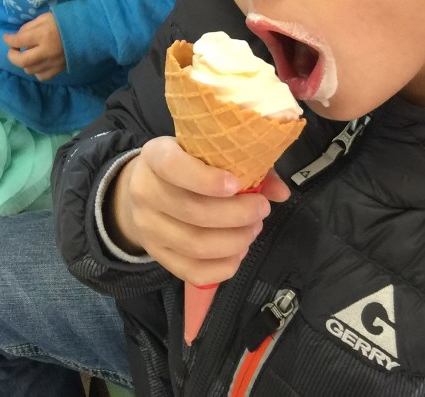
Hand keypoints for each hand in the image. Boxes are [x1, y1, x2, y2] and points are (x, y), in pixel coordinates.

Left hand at [3, 12, 65, 80]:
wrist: (87, 31)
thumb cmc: (64, 21)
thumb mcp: (45, 17)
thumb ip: (29, 26)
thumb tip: (17, 36)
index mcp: (43, 35)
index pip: (19, 40)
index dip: (9, 39)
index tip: (6, 38)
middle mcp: (47, 51)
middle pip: (22, 61)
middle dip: (12, 56)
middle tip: (12, 50)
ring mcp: (53, 63)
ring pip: (30, 70)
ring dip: (24, 63)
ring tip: (26, 55)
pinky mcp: (59, 69)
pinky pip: (42, 76)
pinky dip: (36, 71)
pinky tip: (37, 63)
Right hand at [106, 137, 288, 284]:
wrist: (144, 189)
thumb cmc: (184, 165)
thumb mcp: (203, 152)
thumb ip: (242, 165)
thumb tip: (280, 191)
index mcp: (154, 156)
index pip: (173, 167)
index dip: (205, 179)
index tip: (236, 184)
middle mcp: (144, 191)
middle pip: (193, 212)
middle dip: (236, 215)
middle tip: (261, 210)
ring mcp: (148, 227)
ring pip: (195, 244)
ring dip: (234, 241)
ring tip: (253, 229)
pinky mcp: (157, 255)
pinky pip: (193, 272)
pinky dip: (223, 267)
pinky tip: (239, 252)